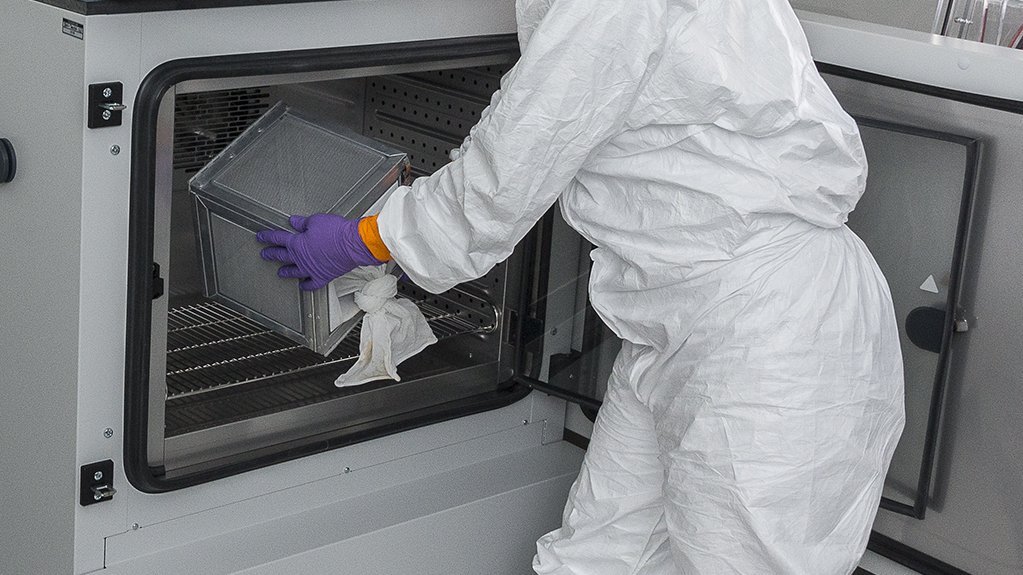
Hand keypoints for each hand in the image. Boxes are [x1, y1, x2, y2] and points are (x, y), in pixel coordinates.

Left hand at [256, 214, 382, 290]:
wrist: (352, 244)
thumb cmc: (337, 232)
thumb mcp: (317, 221)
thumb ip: (303, 223)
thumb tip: (294, 222)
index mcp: (297, 243)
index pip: (277, 239)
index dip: (267, 237)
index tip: (261, 237)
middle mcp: (301, 258)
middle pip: (281, 256)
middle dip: (271, 254)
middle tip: (265, 254)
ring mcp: (311, 269)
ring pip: (294, 272)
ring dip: (286, 272)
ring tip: (280, 272)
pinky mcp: (323, 276)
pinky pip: (311, 284)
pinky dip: (306, 286)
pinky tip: (302, 285)